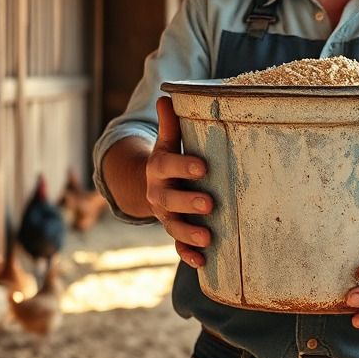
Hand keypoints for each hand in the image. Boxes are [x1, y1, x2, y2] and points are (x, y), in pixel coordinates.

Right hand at [146, 96, 212, 267]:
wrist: (149, 186)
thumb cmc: (169, 160)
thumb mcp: (167, 142)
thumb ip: (170, 124)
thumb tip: (167, 96)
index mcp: (159, 167)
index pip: (169, 165)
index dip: (184, 165)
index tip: (203, 166)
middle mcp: (159, 192)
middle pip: (170, 199)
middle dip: (188, 201)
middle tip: (209, 203)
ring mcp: (165, 214)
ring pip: (173, 225)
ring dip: (189, 232)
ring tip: (207, 236)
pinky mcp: (173, 231)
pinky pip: (177, 245)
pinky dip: (187, 254)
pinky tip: (202, 261)